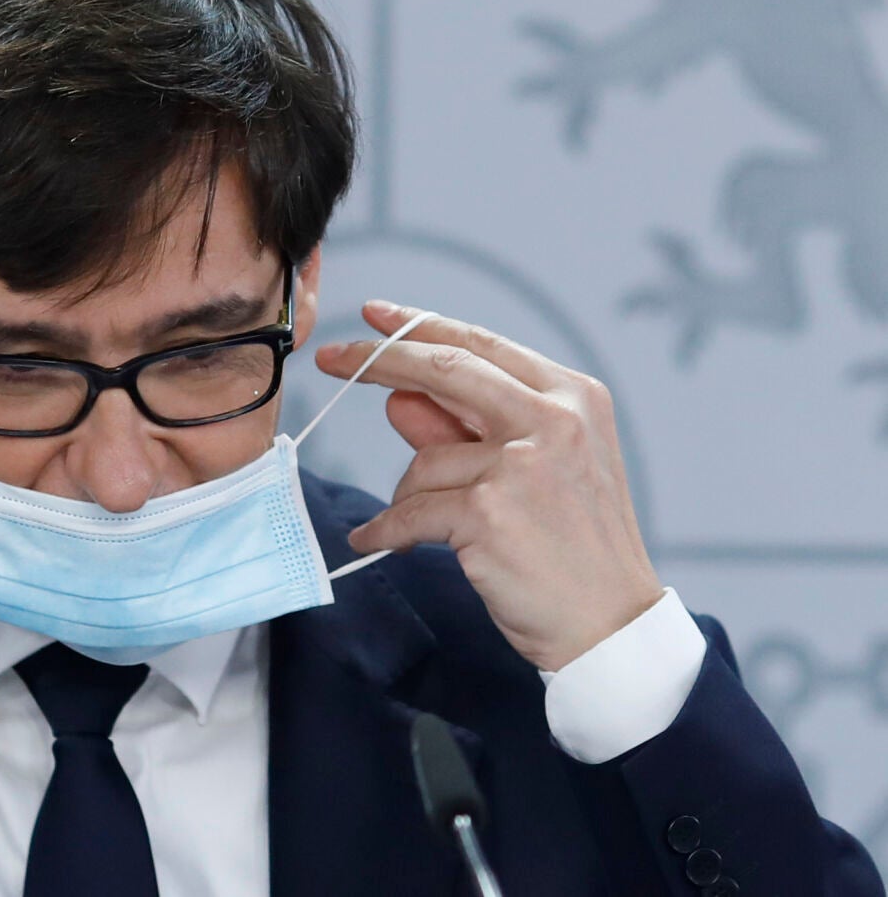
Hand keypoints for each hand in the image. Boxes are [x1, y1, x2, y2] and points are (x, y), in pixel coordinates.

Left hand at [313, 302, 662, 671]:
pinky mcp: (488, 511)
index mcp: (573, 397)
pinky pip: (409, 511)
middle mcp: (554, 419)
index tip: (374, 315)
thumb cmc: (574, 548)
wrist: (611, 626)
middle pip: (443, 370)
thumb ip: (468, 429)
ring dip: (411, 495)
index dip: (420, 327)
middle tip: (332, 358)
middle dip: (378, 360)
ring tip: (436, 530)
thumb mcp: (533, 470)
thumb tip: (400, 399)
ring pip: (423, 459)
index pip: (481, 346)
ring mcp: (521, 463)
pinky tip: (373, 541)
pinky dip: (385, 529)